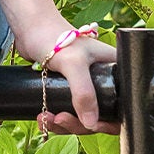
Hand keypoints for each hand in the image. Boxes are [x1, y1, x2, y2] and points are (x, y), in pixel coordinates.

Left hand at [14, 22, 119, 136]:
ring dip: (65, 123)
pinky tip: (43, 117)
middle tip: (60, 119)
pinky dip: (56, 118)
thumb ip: (84, 93)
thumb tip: (91, 124)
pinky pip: (68, 112)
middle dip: (79, 124)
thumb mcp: (74, 64)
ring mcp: (87, 85)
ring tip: (46, 118)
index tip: (90, 125)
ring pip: (82, 117)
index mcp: (117, 69)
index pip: (123, 106)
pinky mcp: (70, 89)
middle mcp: (105, 79)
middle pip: (100, 115)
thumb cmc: (55, 38)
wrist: (30, 28)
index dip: (109, 122)